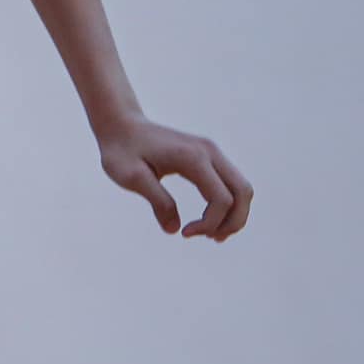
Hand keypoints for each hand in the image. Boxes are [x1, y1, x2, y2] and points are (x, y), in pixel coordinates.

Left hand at [98, 114, 252, 240]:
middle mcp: (209, 152)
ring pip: (241, 188)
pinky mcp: (208, 156)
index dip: (209, 223)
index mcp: (192, 158)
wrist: (121, 125)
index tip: (184, 233)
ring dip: (234, 215)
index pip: (221, 199)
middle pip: (243, 192)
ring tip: (211, 234)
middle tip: (210, 239)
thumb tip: (175, 229)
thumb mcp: (131, 177)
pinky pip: (231, 183)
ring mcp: (211, 152)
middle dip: (233, 222)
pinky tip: (211, 221)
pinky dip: (229, 204)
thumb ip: (157, 201)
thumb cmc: (121, 150)